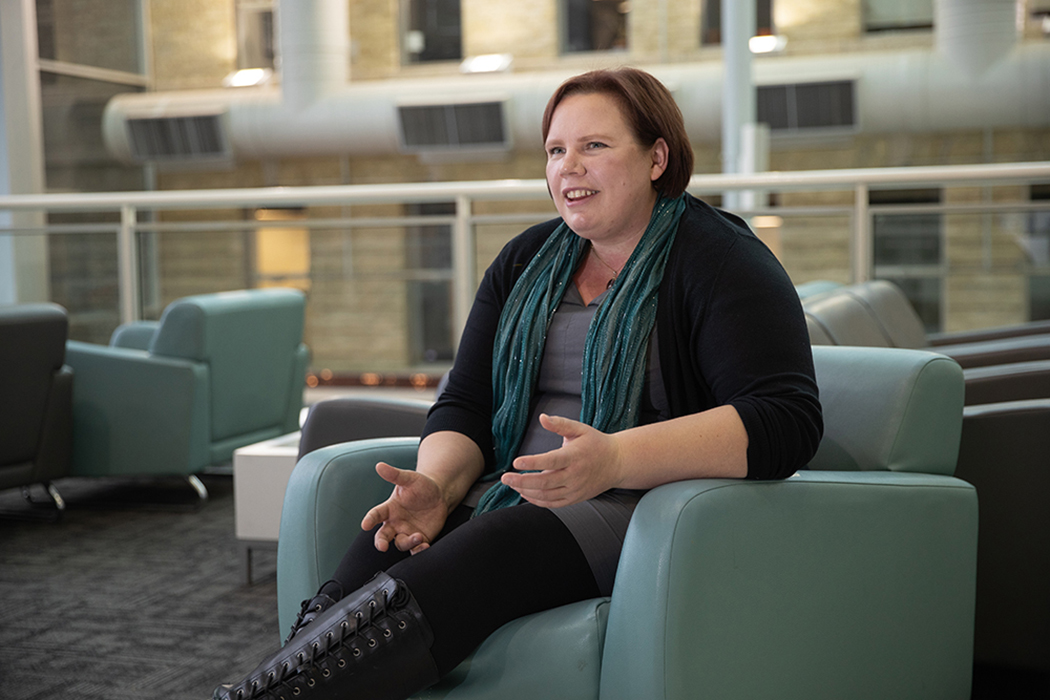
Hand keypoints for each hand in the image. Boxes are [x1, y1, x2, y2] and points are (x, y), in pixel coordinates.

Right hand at [361, 462, 448, 553]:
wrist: (440, 495)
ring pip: (400, 543)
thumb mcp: (409, 478)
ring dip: (407, 542)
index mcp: (389, 508)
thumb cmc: (421, 485)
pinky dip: (418, 550)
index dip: (370, 520)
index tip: (365, 525)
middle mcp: (395, 523)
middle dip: (381, 542)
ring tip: (418, 536)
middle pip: (383, 536)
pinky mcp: (420, 539)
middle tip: (382, 546)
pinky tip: (425, 545)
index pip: (376, 515)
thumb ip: (395, 475)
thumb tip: (379, 465)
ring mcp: (407, 532)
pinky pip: (415, 549)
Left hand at [500, 414, 624, 507]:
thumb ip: (559, 424)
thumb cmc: (595, 443)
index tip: (515, 462)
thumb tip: (542, 417)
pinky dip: (536, 501)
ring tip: (511, 484)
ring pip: (546, 495)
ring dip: (526, 491)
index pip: (550, 461)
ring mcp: (575, 489)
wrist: (617, 463)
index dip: (532, 463)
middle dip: (522, 481)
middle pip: (545, 482)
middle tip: (505, 478)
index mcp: (575, 457)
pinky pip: (552, 503)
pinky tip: (525, 493)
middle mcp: (575, 475)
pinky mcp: (575, 498)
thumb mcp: (580, 429)